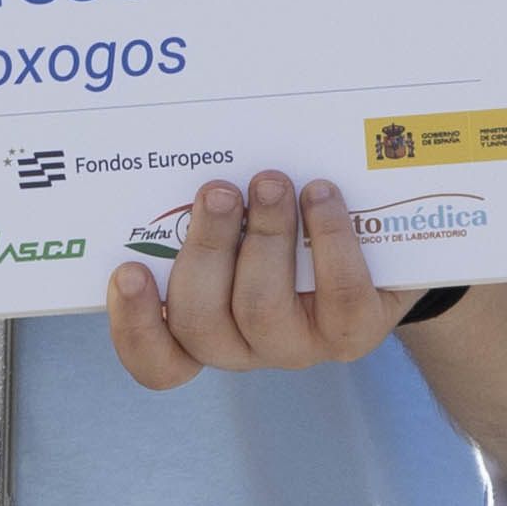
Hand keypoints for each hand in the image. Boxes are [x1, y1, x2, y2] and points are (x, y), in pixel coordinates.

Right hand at [101, 172, 398, 385]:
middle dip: (205, 247)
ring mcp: (298, 345)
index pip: (159, 359)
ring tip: (271, 182)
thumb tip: (196, 146)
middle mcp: (244, 346)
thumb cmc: (285, 227)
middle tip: (217, 190)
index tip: (127, 271)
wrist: (378, 247)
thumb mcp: (238, 222)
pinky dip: (328, 237)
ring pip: (262, 307)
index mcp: (202, 326)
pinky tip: (321, 194)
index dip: (135, 326)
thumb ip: (208, 205)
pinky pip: (338, 293)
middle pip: (200, 321)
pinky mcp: (354, 331)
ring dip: (265, 235)